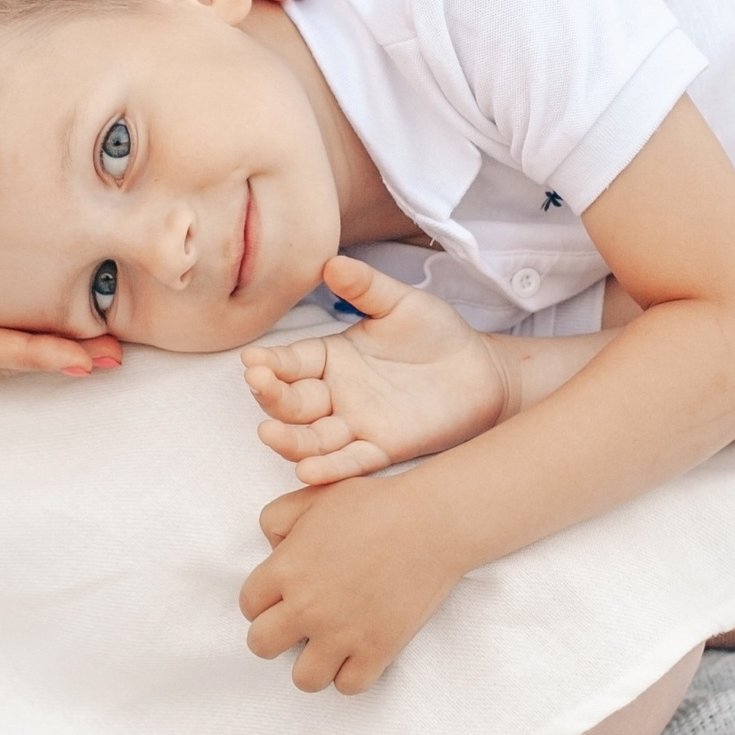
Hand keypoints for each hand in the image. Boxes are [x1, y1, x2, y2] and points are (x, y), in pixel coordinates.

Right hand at [242, 255, 506, 484]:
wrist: (482, 371)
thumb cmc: (437, 332)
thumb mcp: (400, 303)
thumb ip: (366, 288)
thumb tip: (332, 262)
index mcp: (331, 357)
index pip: (292, 361)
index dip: (270, 362)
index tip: (252, 361)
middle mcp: (335, 394)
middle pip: (292, 402)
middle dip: (272, 396)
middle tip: (259, 384)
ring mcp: (355, 425)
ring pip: (311, 439)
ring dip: (289, 440)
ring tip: (270, 434)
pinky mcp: (382, 450)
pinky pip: (351, 462)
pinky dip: (330, 469)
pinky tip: (309, 471)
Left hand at [242, 476, 461, 692]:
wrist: (432, 522)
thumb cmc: (375, 504)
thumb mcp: (316, 495)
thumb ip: (278, 518)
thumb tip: (273, 549)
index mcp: (286, 569)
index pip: (249, 605)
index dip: (264, 602)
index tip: (284, 598)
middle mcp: (307, 606)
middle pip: (261, 646)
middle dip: (276, 636)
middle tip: (300, 624)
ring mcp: (342, 633)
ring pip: (303, 678)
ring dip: (312, 664)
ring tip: (327, 646)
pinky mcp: (377, 651)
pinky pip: (349, 686)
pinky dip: (351, 674)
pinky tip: (358, 653)